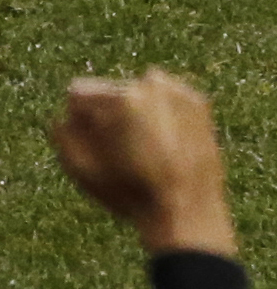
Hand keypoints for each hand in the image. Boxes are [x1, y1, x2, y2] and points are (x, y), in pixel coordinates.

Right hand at [48, 71, 238, 256]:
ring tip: (141, 151)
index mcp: (122, 98)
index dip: (76, 119)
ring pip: (138, 94)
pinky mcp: (199, 100)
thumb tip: (65, 116)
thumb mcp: (84, 170)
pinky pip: (164, 100)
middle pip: (110, 92)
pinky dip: (159, 116)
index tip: (87, 143)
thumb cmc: (131, 191)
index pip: (78, 92)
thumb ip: (65, 136)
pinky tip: (164, 146)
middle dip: (106, 116)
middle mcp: (152, 84)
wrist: (187, 205)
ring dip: (132, 113)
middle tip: (117, 153)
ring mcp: (179, 89)